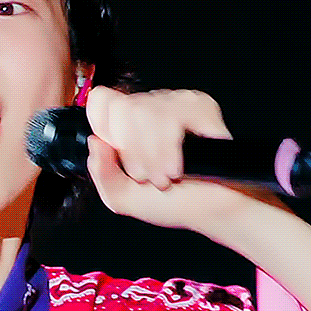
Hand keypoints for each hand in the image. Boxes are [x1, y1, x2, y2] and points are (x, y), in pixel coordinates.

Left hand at [83, 86, 275, 232]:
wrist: (215, 210)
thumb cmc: (174, 201)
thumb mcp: (124, 198)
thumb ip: (102, 173)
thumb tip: (95, 142)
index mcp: (126, 126)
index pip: (102, 100)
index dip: (105, 127)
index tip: (120, 158)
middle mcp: (149, 108)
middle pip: (123, 107)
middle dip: (132, 150)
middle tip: (147, 177)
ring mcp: (175, 104)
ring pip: (146, 110)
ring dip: (153, 153)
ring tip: (165, 177)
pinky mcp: (200, 107)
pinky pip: (174, 114)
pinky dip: (170, 147)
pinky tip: (178, 167)